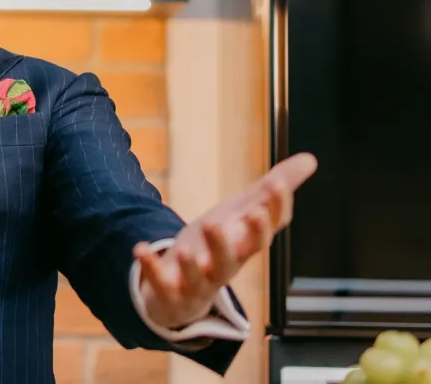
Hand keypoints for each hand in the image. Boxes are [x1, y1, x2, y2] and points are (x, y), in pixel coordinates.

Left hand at [135, 152, 317, 328]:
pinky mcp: (169, 290)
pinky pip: (161, 281)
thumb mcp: (242, 215)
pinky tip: (140, 248)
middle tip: (251, 213)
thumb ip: (271, 192)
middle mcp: (226, 265)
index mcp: (244, 244)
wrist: (182, 291)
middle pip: (239, 255)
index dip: (275, 208)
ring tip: (190, 243)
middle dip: (246, 236)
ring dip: (197, 261)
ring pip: (202, 274)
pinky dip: (151, 266)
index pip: (267, 229)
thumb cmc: (218, 247)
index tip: (277, 184)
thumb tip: (310, 160)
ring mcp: (198, 281)